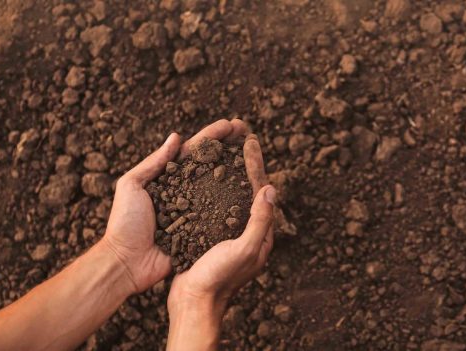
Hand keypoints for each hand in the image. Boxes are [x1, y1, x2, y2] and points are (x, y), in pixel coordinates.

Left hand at [101, 119, 248, 292]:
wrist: (127, 263)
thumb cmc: (125, 223)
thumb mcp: (132, 186)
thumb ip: (153, 163)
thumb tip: (177, 137)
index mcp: (169, 178)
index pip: (195, 150)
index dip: (213, 135)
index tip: (232, 124)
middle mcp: (186, 191)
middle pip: (212, 163)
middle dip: (231, 146)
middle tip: (248, 131)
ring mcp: (196, 210)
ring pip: (222, 186)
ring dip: (238, 169)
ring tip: (255, 154)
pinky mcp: (203, 230)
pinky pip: (223, 215)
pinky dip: (237, 202)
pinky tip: (252, 190)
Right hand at [167, 134, 274, 313]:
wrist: (194, 301)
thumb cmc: (219, 278)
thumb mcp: (244, 250)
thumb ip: (260, 220)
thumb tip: (271, 187)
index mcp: (261, 233)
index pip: (262, 189)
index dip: (256, 164)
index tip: (249, 141)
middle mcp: (248, 229)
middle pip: (250, 187)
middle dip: (247, 160)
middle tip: (242, 134)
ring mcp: (230, 231)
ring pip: (233, 192)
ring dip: (230, 168)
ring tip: (224, 147)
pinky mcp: (212, 233)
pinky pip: (217, 202)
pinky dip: (214, 184)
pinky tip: (203, 172)